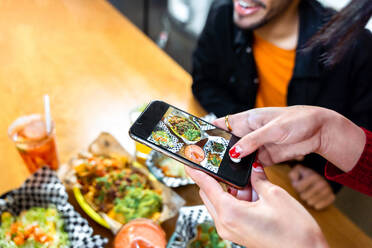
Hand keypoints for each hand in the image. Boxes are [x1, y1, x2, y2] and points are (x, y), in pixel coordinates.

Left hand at [185, 165, 327, 247]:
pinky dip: (236, 200)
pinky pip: (228, 211)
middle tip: (231, 166)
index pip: (206, 186)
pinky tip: (254, 195)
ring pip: (219, 202)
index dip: (197, 171)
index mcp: (230, 213)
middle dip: (218, 179)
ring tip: (252, 184)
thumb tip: (252, 166)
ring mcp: (230, 231)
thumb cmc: (294, 231)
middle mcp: (225, 224)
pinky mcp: (238, 233)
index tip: (190, 161)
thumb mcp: (275, 196)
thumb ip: (258, 178)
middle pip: (209, 194)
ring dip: (230, 190)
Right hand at [214, 106, 364, 171]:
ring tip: (219, 171)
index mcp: (247, 119)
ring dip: (230, 163)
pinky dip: (244, 170)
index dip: (209, 131)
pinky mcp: (264, 157)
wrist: (319, 132)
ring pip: (237, 156)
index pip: (223, 124)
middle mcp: (249, 133)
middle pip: (227, 143)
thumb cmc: (297, 120)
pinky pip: (250, 165)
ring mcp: (256, 146)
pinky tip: (237, 176)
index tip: (196, 139)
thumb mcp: (273, 129)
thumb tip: (234, 152)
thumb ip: (252, 141)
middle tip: (205, 161)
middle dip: (217, 151)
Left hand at [289, 164, 334, 209]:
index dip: (297, 188)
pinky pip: (319, 207)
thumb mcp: (298, 171)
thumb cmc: (306, 176)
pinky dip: (315, 205)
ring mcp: (328, 190)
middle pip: (304, 197)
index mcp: (313, 176)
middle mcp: (322, 183)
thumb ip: (293, 174)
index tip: (299, 186)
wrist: (322, 177)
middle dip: (301, 195)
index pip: (299, 188)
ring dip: (307, 201)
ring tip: (309, 196)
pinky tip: (314, 202)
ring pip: (311, 203)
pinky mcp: (331, 197)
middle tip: (304, 192)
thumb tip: (295, 179)